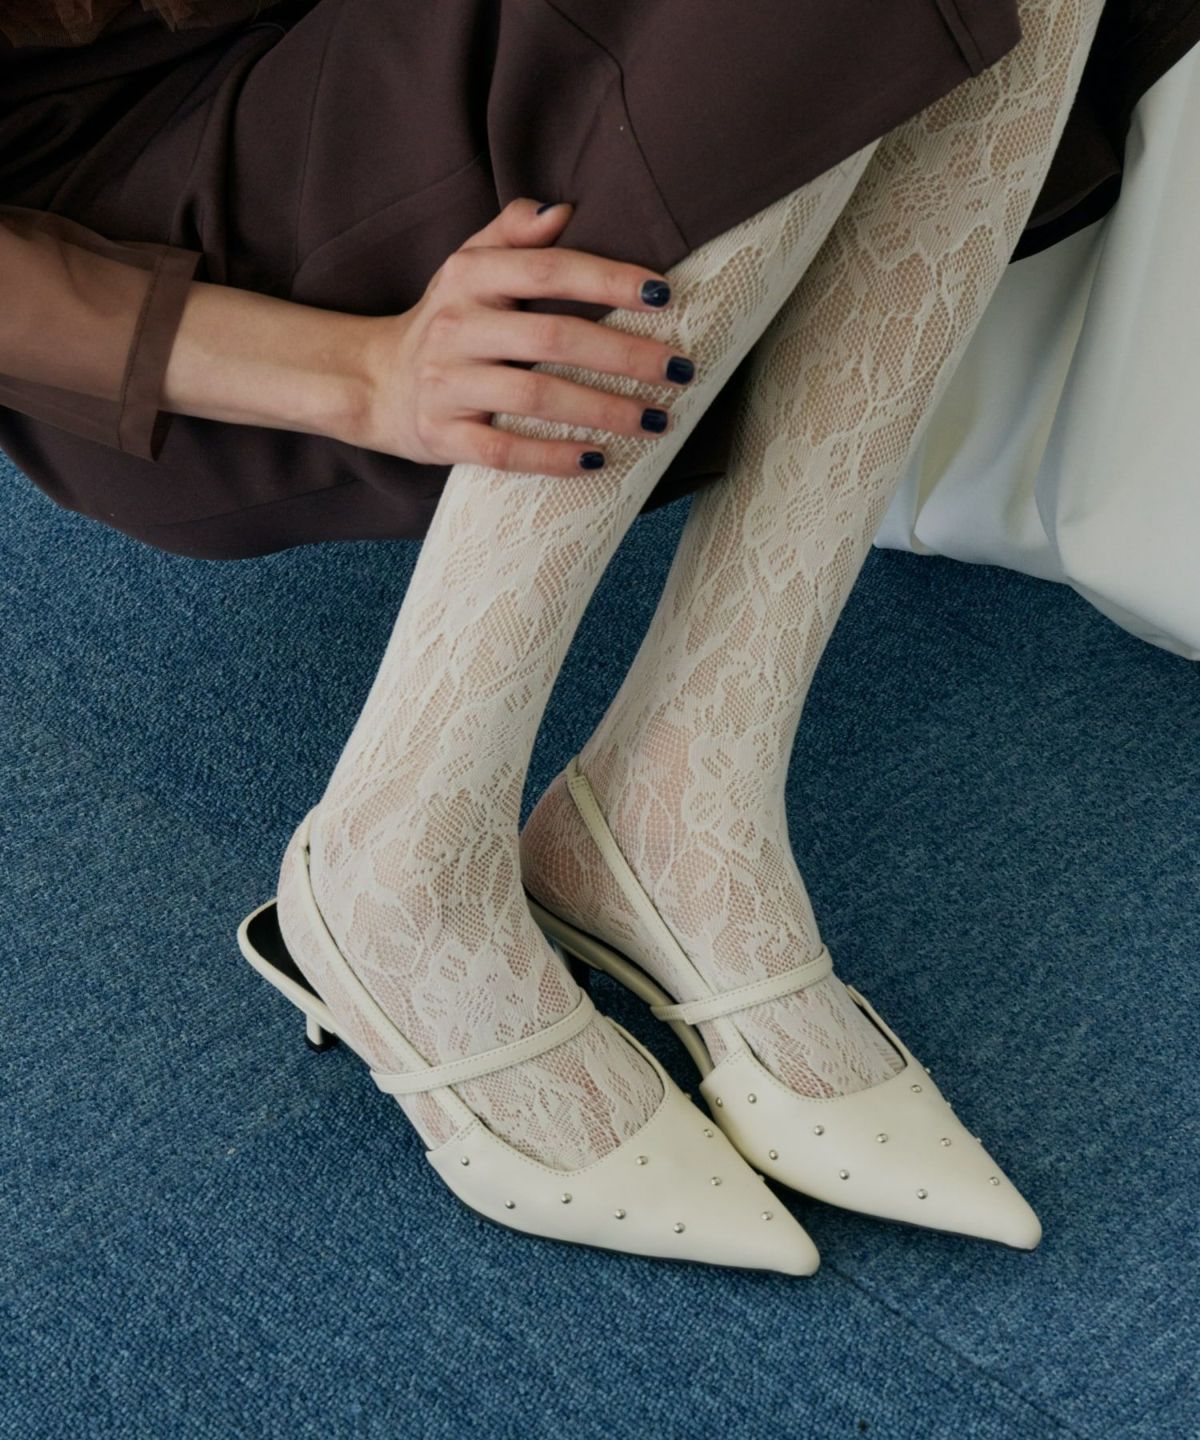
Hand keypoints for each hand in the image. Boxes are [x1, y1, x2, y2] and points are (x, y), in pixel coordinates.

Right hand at [358, 197, 695, 475]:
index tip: (662, 296)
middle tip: (679, 370)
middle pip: (552, 338)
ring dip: (603, 410)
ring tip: (656, 420)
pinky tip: (598, 459)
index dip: (608, 280)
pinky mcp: (443, 437)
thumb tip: (566, 210)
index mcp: (469, 278)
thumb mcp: (466, 267)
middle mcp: (457, 328)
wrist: (370, 383)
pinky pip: (504, 451)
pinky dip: (554, 458)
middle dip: (624, 355)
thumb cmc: (443, 323)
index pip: (548, 270)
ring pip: (535, 398)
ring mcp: (447, 386)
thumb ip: (511, 232)